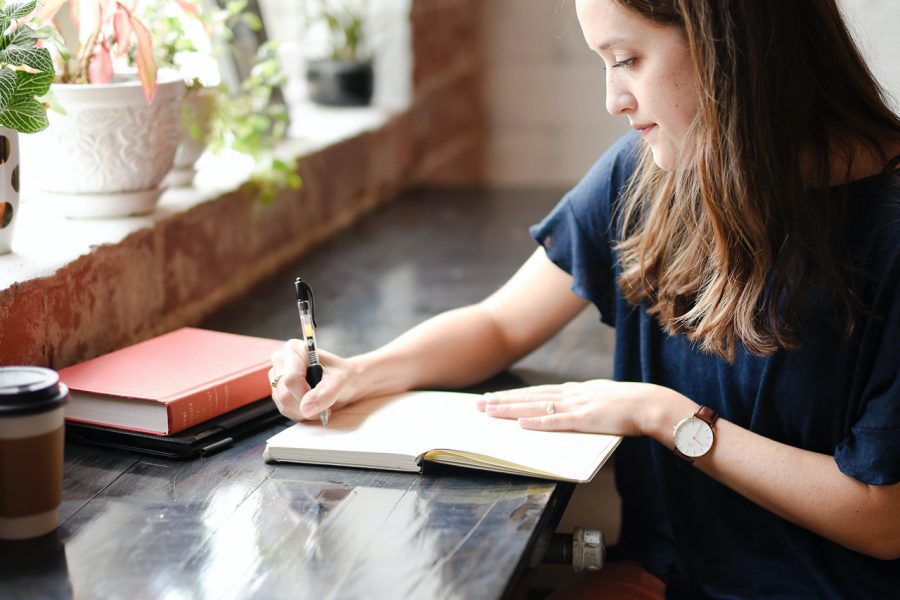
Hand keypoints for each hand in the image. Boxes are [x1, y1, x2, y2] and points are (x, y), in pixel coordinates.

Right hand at [268, 340, 358, 421]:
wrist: (346, 382)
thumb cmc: (343, 375)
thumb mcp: (341, 380)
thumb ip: (326, 393)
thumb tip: (306, 408)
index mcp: (294, 349)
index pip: (291, 378)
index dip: (304, 393)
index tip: (321, 398)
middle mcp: (281, 361)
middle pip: (285, 393)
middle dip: (306, 404)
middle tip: (324, 403)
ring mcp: (277, 378)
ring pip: (284, 404)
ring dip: (304, 411)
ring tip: (320, 404)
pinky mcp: (278, 393)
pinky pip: (285, 410)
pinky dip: (301, 413)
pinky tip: (313, 406)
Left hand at [476, 379, 691, 437]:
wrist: (650, 404)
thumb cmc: (630, 406)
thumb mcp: (602, 400)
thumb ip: (584, 405)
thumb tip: (571, 412)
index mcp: (575, 390)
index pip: (537, 392)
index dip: (514, 395)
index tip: (494, 398)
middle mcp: (571, 394)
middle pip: (529, 396)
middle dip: (502, 401)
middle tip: (478, 404)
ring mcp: (576, 406)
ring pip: (535, 406)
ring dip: (510, 409)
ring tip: (489, 412)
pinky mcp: (584, 419)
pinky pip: (556, 421)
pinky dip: (536, 422)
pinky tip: (520, 423)